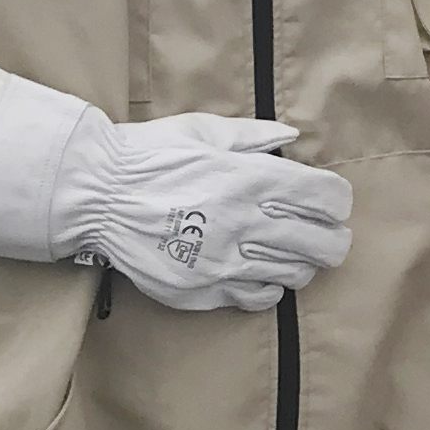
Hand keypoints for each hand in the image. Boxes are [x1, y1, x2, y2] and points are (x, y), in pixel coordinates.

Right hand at [51, 111, 354, 314]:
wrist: (91, 195)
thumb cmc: (148, 156)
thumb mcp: (203, 131)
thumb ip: (255, 136)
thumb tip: (293, 136)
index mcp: (251, 179)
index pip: (327, 199)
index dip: (338, 202)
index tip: (331, 203)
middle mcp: (245, 223)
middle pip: (324, 244)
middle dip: (333, 239)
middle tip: (326, 235)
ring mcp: (225, 262)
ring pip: (297, 274)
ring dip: (303, 263)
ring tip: (291, 253)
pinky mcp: (203, 290)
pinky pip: (260, 297)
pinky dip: (269, 287)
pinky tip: (259, 272)